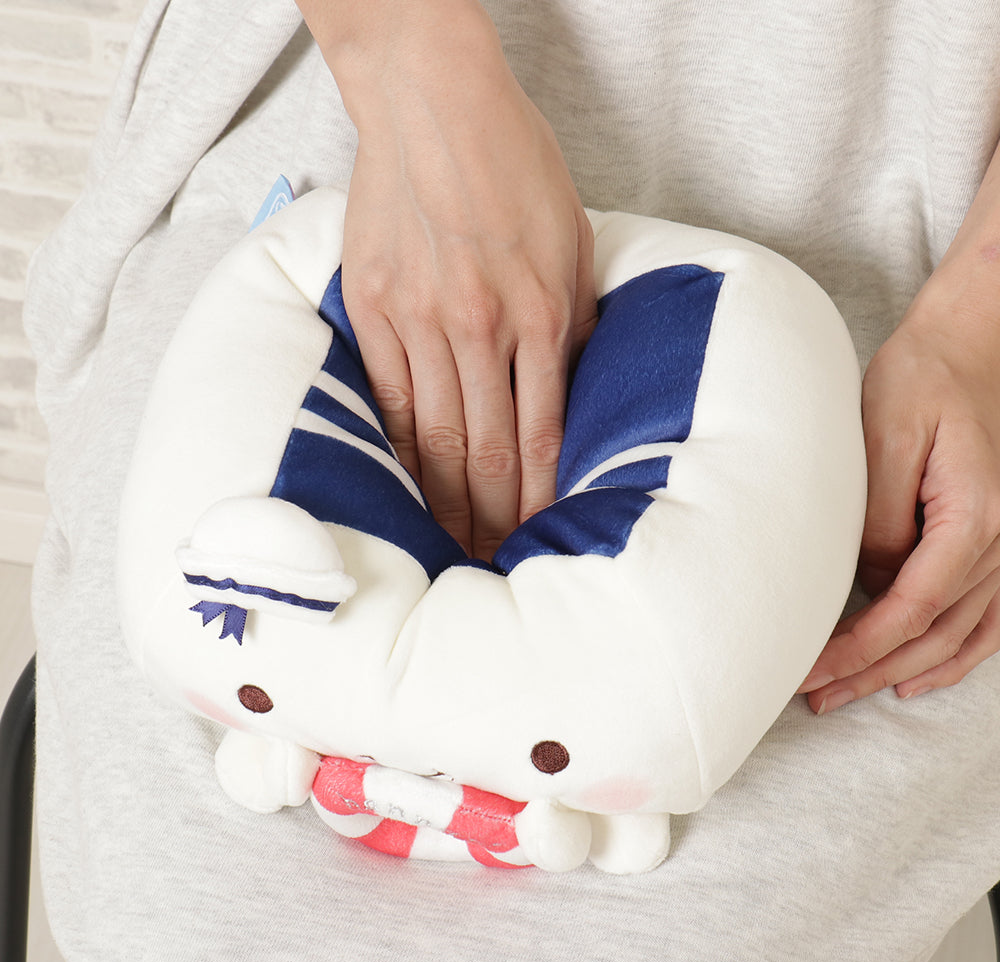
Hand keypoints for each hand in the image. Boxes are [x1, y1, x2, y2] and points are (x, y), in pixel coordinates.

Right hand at [310, 1, 596, 559]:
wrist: (433, 102)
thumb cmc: (513, 164)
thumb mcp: (573, 240)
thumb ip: (572, 322)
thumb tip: (570, 388)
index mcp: (542, 313)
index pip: (542, 436)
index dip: (540, 500)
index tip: (540, 537)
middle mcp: (481, 326)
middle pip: (488, 451)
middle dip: (493, 518)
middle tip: (494, 562)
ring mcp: (420, 319)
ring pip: (436, 436)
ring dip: (444, 499)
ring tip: (451, 544)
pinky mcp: (372, 308)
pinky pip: (389, 397)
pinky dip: (400, 451)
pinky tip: (406, 489)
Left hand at [799, 275, 999, 713]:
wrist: (971, 346)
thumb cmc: (923, 381)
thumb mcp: (885, 436)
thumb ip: (878, 516)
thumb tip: (870, 578)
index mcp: (974, 517)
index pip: (911, 607)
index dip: (860, 649)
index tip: (811, 671)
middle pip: (934, 632)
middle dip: (870, 671)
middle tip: (814, 695)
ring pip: (961, 636)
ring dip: (903, 671)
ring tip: (848, 694)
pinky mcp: (997, 543)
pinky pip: (986, 618)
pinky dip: (953, 655)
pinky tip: (918, 675)